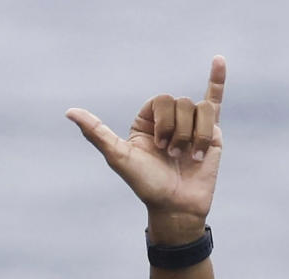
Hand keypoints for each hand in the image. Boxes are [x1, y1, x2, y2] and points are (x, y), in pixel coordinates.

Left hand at [66, 55, 225, 241]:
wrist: (177, 207)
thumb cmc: (147, 185)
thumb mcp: (119, 157)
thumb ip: (96, 133)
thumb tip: (69, 111)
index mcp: (147, 123)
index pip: (160, 99)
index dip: (163, 120)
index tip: (158, 145)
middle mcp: (169, 121)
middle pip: (181, 102)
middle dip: (177, 129)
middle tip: (172, 154)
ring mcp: (191, 126)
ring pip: (200, 109)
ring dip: (195, 136)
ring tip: (189, 157)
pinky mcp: (213, 133)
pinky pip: (215, 100)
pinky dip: (218, 79)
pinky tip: (219, 60)